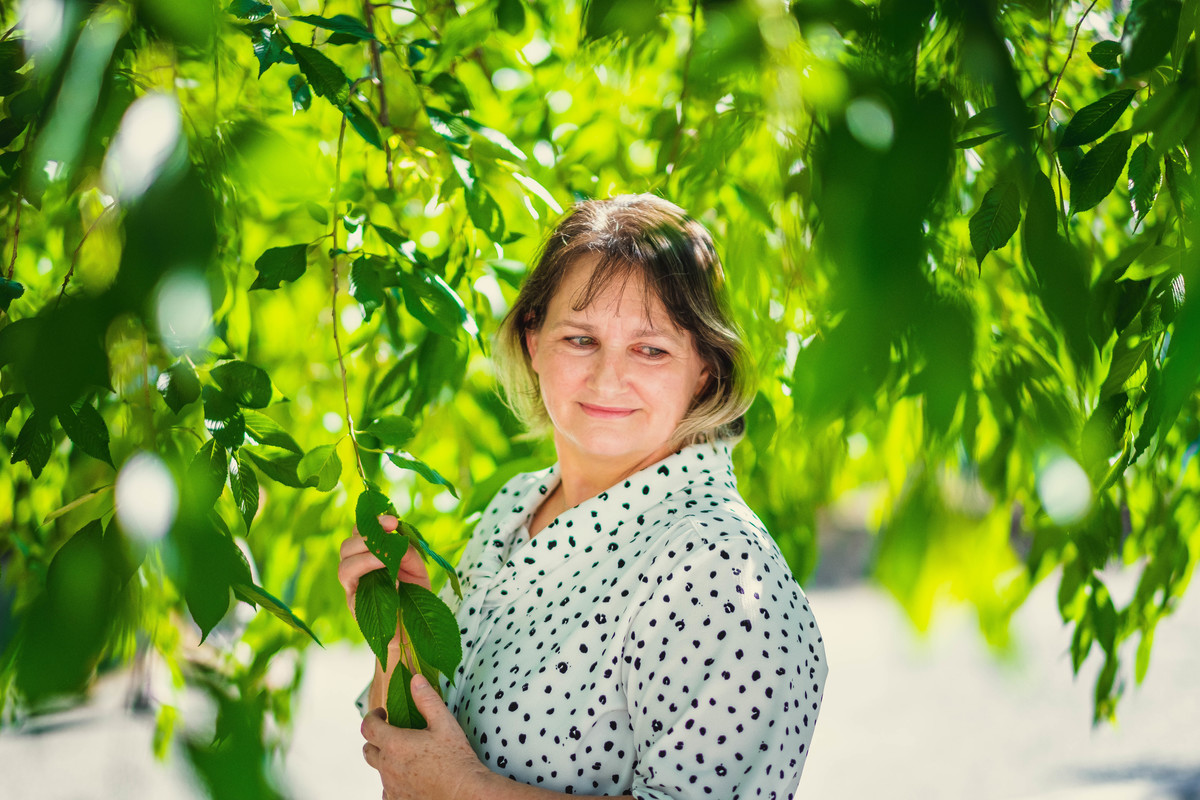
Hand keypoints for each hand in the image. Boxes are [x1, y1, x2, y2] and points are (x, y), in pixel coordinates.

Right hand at [338, 515, 431, 615]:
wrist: (414, 628)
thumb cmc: (414, 595)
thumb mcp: (417, 569)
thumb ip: (408, 552)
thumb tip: (397, 540)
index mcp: (369, 555)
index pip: (360, 533)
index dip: (373, 523)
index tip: (392, 521)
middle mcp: (357, 570)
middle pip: (346, 547)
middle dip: (366, 537)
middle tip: (387, 535)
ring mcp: (354, 589)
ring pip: (344, 567)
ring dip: (366, 558)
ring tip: (386, 558)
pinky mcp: (355, 608)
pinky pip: (354, 592)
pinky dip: (371, 584)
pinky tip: (392, 583)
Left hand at [361, 674, 491, 799]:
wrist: (464, 793)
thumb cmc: (456, 759)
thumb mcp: (444, 724)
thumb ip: (427, 700)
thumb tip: (416, 679)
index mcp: (394, 744)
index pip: (368, 727)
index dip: (372, 716)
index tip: (382, 713)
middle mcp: (387, 767)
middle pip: (368, 750)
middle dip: (376, 738)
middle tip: (391, 733)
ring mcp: (390, 786)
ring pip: (379, 770)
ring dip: (386, 761)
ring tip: (406, 756)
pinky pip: (387, 790)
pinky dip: (394, 781)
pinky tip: (409, 778)